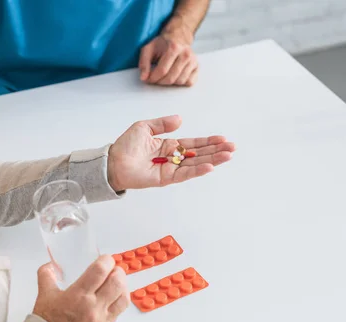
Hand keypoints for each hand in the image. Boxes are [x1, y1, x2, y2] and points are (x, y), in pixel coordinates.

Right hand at [32, 256, 129, 321]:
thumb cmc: (47, 321)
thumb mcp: (44, 294)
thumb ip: (47, 275)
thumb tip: (50, 265)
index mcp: (78, 295)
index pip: (100, 271)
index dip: (106, 261)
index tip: (104, 259)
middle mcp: (93, 306)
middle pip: (117, 282)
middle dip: (117, 271)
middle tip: (112, 269)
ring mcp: (101, 318)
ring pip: (123, 297)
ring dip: (122, 285)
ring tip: (115, 281)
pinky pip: (120, 310)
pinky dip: (120, 299)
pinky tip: (115, 295)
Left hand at [107, 115, 235, 191]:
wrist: (113, 161)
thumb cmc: (126, 145)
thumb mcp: (144, 127)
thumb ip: (163, 124)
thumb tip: (180, 119)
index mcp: (169, 145)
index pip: (193, 143)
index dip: (208, 141)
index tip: (223, 139)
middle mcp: (173, 158)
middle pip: (199, 154)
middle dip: (216, 151)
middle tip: (232, 148)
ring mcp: (171, 169)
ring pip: (196, 164)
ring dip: (213, 160)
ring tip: (228, 156)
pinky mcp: (166, 178)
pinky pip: (185, 174)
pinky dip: (198, 170)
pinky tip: (210, 166)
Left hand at [139, 22, 197, 85]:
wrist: (177, 38)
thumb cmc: (162, 45)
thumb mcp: (148, 49)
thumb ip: (144, 63)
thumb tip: (144, 77)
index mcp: (174, 47)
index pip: (162, 71)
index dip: (153, 78)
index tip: (148, 79)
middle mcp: (186, 54)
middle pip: (171, 78)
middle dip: (160, 82)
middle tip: (155, 79)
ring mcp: (193, 60)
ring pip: (180, 82)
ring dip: (170, 82)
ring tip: (165, 75)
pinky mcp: (197, 67)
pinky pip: (189, 82)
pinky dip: (180, 82)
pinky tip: (175, 75)